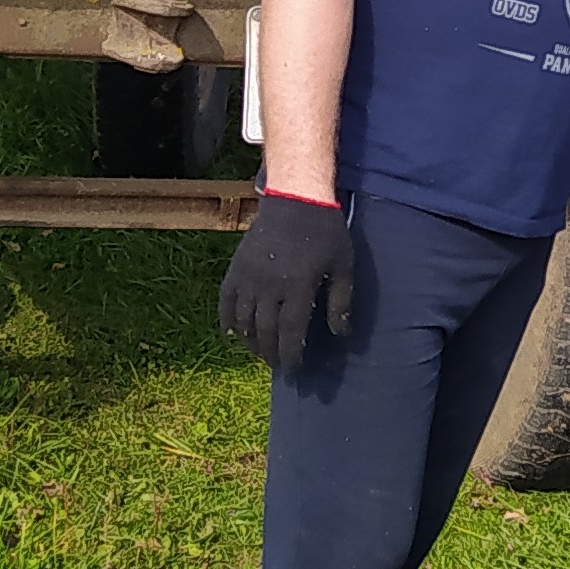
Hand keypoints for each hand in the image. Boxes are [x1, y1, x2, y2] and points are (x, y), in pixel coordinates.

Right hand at [219, 191, 353, 374]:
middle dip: (272, 353)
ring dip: (251, 342)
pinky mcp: (236, 268)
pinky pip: (226, 302)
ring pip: (244, 321)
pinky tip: (234, 333)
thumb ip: (341, 302)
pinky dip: (227, 321)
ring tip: (262, 352)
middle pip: (266, 332)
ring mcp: (249, 277)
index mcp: (299, 286)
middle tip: (279, 365)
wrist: (295, 198)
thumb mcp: (343, 265)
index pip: (291, 333)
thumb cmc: (325, 232)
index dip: (291, 356)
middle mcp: (270, 286)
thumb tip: (340, 335)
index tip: (294, 370)